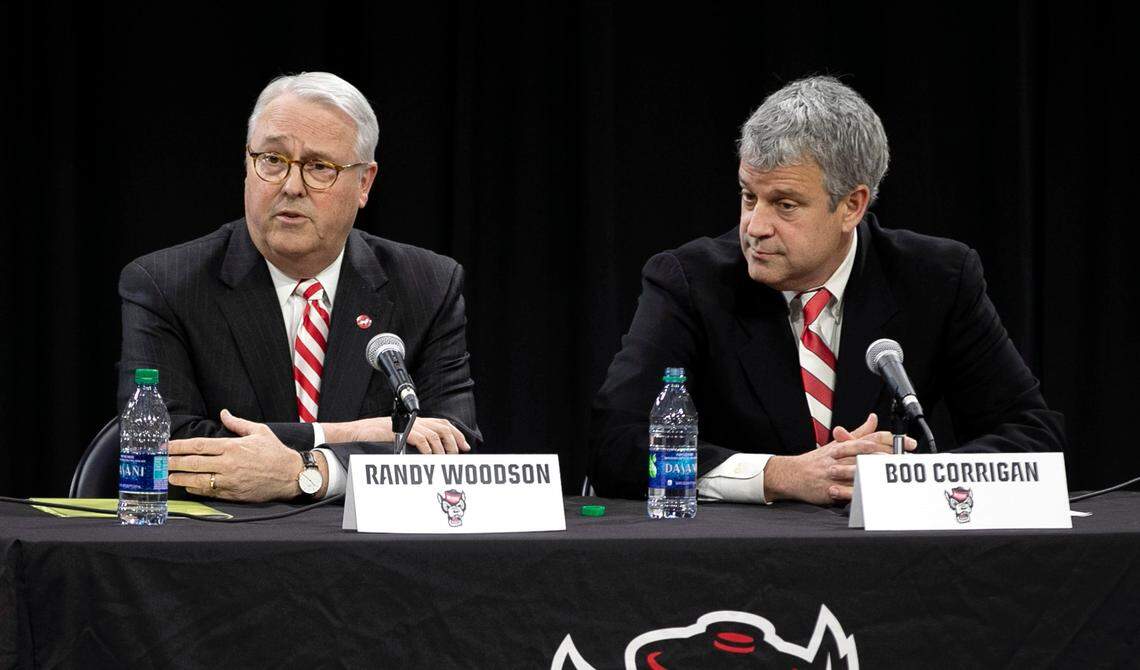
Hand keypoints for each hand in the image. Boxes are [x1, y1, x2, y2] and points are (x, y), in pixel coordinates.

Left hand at [168, 409, 310, 501]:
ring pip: (198, 480)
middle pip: (194, 463)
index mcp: (233, 447)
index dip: (179, 446)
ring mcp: (230, 481)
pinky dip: (196, 489)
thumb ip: (238, 423)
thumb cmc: (275, 452)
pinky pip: (209, 492)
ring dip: (180, 478)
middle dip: (173, 462)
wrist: (291, 475)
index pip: (199, 446)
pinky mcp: (234, 494)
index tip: (166, 446)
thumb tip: (224, 413)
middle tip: (159, 462)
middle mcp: (229, 464)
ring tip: (168, 476)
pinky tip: (187, 486)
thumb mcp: (259, 431)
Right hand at [322, 416, 470, 453]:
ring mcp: (406, 425)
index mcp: (414, 421)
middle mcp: (413, 420)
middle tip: (458, 454)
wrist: (354, 433)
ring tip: (444, 460)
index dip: (456, 434)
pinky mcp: (399, 431)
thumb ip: (413, 441)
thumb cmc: (372, 437)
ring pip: (434, 434)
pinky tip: (430, 457)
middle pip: (442, 427)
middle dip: (454, 441)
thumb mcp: (397, 437)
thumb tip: (431, 454)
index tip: (464, 446)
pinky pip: (420, 439)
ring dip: (442, 449)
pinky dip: (428, 449)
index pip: (442, 424)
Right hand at [764, 413, 916, 504]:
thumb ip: (858, 432)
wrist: (791, 474)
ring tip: (896, 474)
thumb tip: (874, 418)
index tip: (911, 444)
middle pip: (869, 452)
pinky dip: (860, 491)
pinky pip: (847, 490)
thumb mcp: (836, 443)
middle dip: (890, 455)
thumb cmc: (816, 460)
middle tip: (908, 459)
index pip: (872, 437)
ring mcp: (834, 471)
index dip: (892, 440)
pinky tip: (874, 492)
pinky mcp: (828, 487)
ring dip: (878, 471)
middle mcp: (840, 455)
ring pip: (859, 469)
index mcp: (844, 444)